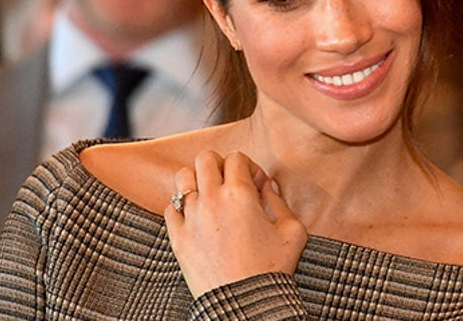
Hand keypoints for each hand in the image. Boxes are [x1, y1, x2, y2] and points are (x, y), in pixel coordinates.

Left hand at [164, 150, 306, 297]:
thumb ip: (280, 201)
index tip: (257, 186)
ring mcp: (191, 218)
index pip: (236, 158)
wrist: (244, 304)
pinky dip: (181, 206)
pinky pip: (170, 208)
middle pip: (205, 158)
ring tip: (210, 196)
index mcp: (240, 195)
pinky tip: (196, 216)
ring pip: (183, 178)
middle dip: (220, 164)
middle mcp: (212, 200)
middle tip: (231, 183)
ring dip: (197, 180)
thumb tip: (267, 185)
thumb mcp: (293, 231)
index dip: (249, 167)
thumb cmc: (272, 269)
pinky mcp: (178, 238)